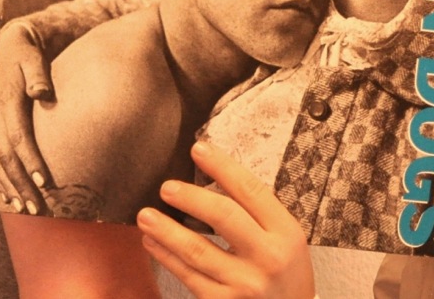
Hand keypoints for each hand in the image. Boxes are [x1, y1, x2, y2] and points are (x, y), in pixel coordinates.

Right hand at [0, 21, 53, 214]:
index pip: (17, 137)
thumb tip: (42, 93)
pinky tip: (11, 197)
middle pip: (5, 157)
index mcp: (6, 101)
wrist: (11, 47)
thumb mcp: (34, 59)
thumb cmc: (28, 55)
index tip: (45, 182)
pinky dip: (0, 180)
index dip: (30, 161)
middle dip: (21, 184)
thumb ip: (38, 75)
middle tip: (39, 207)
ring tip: (28, 209)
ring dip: (10, 188)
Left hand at [137, 142, 314, 298]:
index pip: (250, 190)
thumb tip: (216, 179)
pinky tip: (153, 243)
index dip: (222, 167)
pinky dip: (167, 258)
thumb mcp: (287, 236)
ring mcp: (243, 284)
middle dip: (191, 198)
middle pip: (224, 217)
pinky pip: (189, 277)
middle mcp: (266, 256)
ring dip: (167, 231)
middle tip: (167, 187)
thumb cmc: (288, 271)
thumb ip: (257, 213)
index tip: (199, 149)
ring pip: (198, 251)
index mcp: (285, 231)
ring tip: (145, 215)